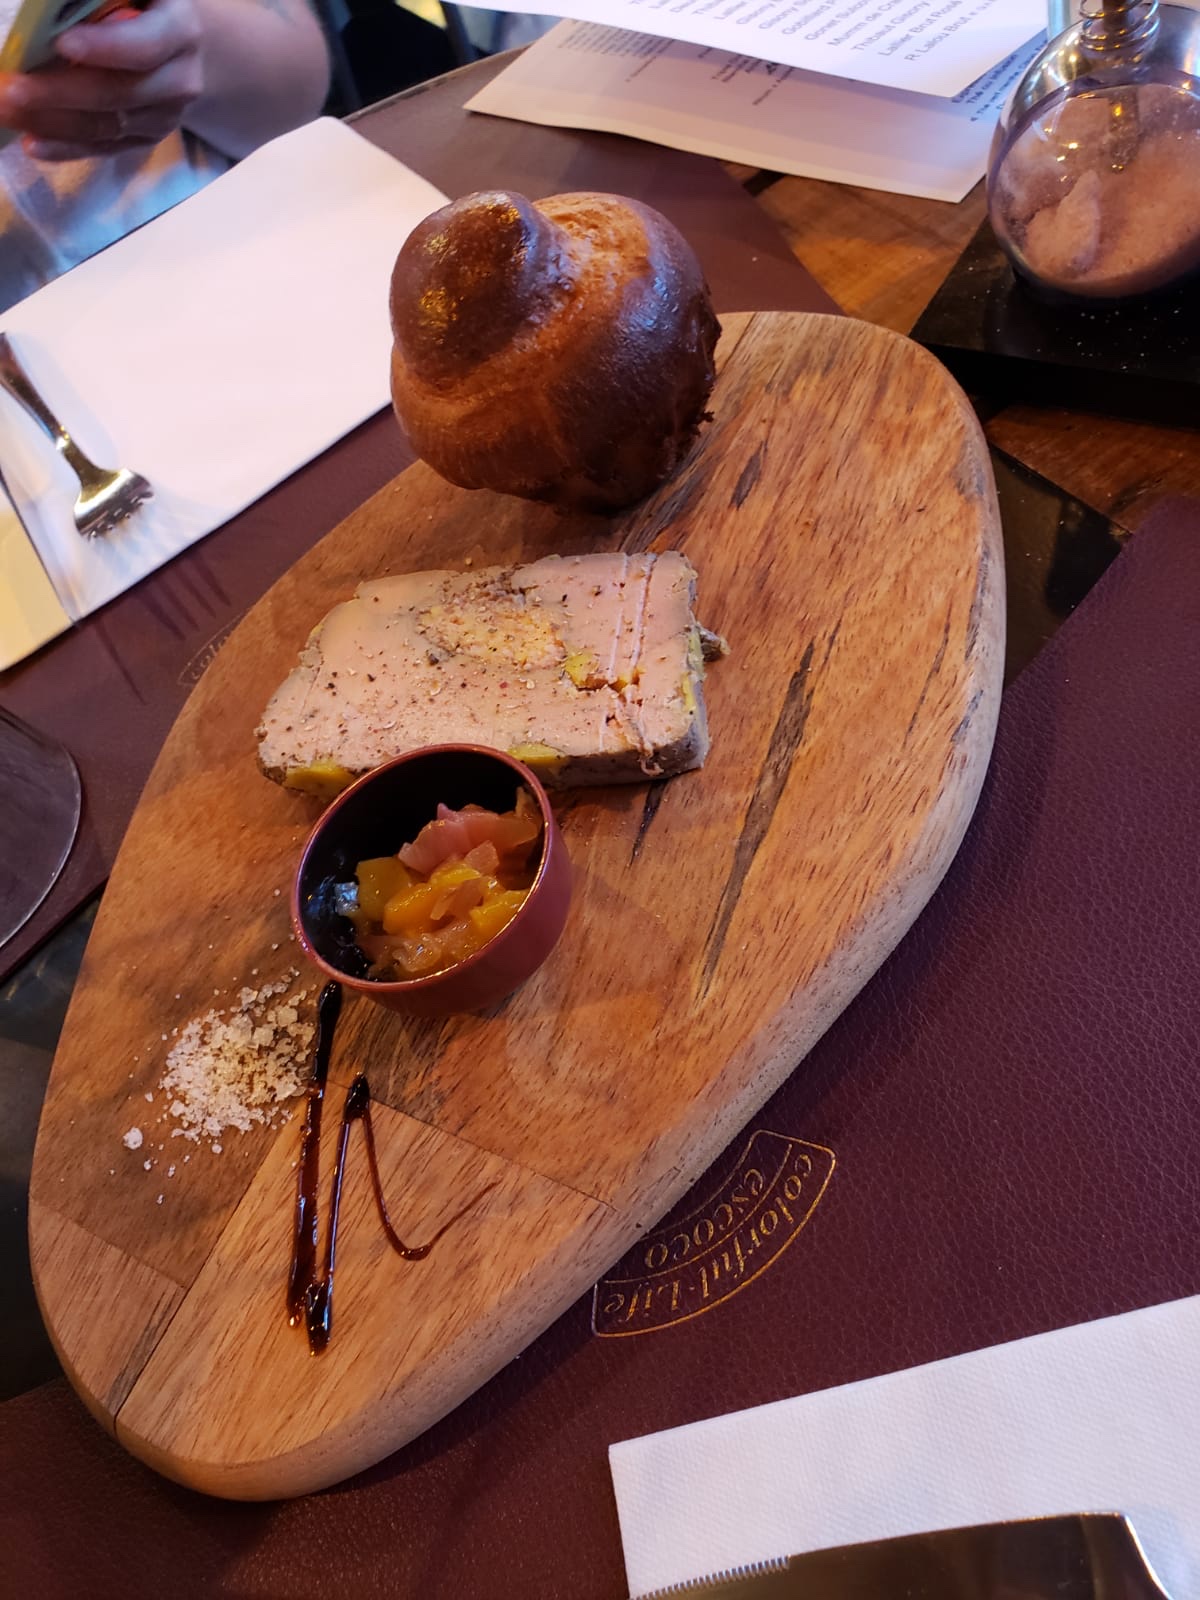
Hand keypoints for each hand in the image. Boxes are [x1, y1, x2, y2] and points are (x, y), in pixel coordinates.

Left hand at [0, 0, 204, 161]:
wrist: (180, 45)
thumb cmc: (145, 5)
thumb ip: (99, 0)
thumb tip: (52, 8)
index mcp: (179, 29)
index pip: (145, 47)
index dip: (105, 48)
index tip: (62, 44)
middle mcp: (180, 79)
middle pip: (119, 93)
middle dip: (61, 92)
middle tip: (12, 88)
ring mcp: (164, 115)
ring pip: (107, 125)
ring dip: (52, 122)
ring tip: (6, 111)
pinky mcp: (146, 137)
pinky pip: (104, 147)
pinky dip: (66, 147)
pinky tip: (32, 142)